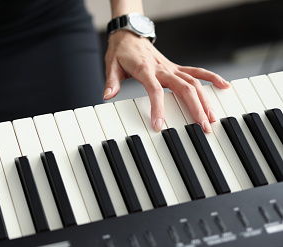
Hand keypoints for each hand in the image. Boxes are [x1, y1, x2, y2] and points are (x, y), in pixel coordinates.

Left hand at [103, 30, 229, 131]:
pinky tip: (224, 87)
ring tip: (213, 118)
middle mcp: (163, 68)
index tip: (160, 125)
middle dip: (195, 108)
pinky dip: (211, 78)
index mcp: (146, 70)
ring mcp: (172, 68)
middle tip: (203, 127)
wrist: (129, 35)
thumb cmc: (121, 52)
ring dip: (205, 100)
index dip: (158, 108)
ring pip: (194, 82)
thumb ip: (111, 82)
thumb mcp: (111, 65)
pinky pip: (197, 72)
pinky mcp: (176, 67)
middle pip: (184, 88)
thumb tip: (107, 95)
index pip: (155, 91)